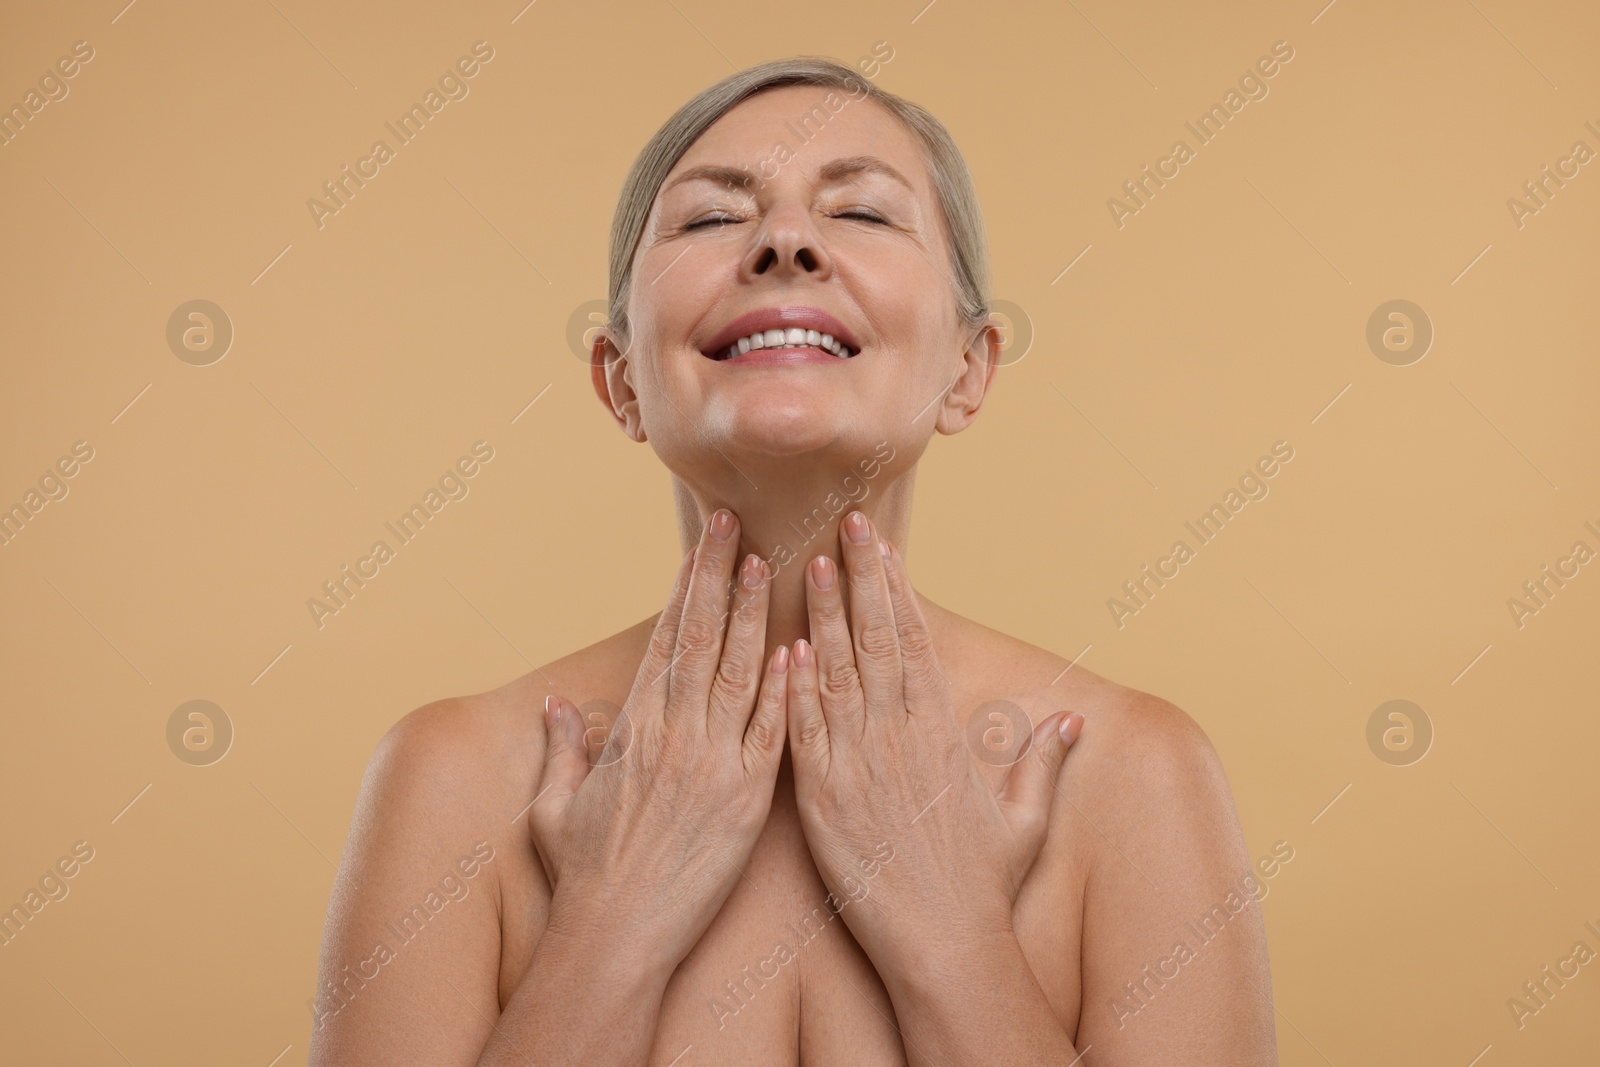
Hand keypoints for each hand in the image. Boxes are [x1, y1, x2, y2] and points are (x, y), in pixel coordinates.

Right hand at [527, 508, 788, 974]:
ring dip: (755, 615)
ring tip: (771, 562)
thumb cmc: (583, 876)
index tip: (703, 545)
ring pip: (739, 673)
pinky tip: (799, 650)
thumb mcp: (554, 807)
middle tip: (737, 523)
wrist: (614, 938)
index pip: (665, 640)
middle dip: (720, 575)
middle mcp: (673, 737)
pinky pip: (771, 736)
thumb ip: (562, 749)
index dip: (687, 588)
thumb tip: (556, 705)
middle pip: (701, 639)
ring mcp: (712, 767)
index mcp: (633, 730)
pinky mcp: (746, 804)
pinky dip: (786, 691)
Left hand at [785, 511, 1083, 970]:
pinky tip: (784, 647)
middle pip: (876, 639)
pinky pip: (804, 731)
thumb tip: (1070, 721)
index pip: (914, 642)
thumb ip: (1042, 763)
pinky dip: (793, 687)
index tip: (881, 547)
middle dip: (860, 577)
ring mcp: (858, 764)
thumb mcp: (1024, 819)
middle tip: (845, 523)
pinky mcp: (822, 798)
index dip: (894, 589)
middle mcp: (899, 736)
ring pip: (836, 672)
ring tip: (812, 563)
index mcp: (941, 732)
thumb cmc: (983, 887)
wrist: (944, 944)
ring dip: (823, 615)